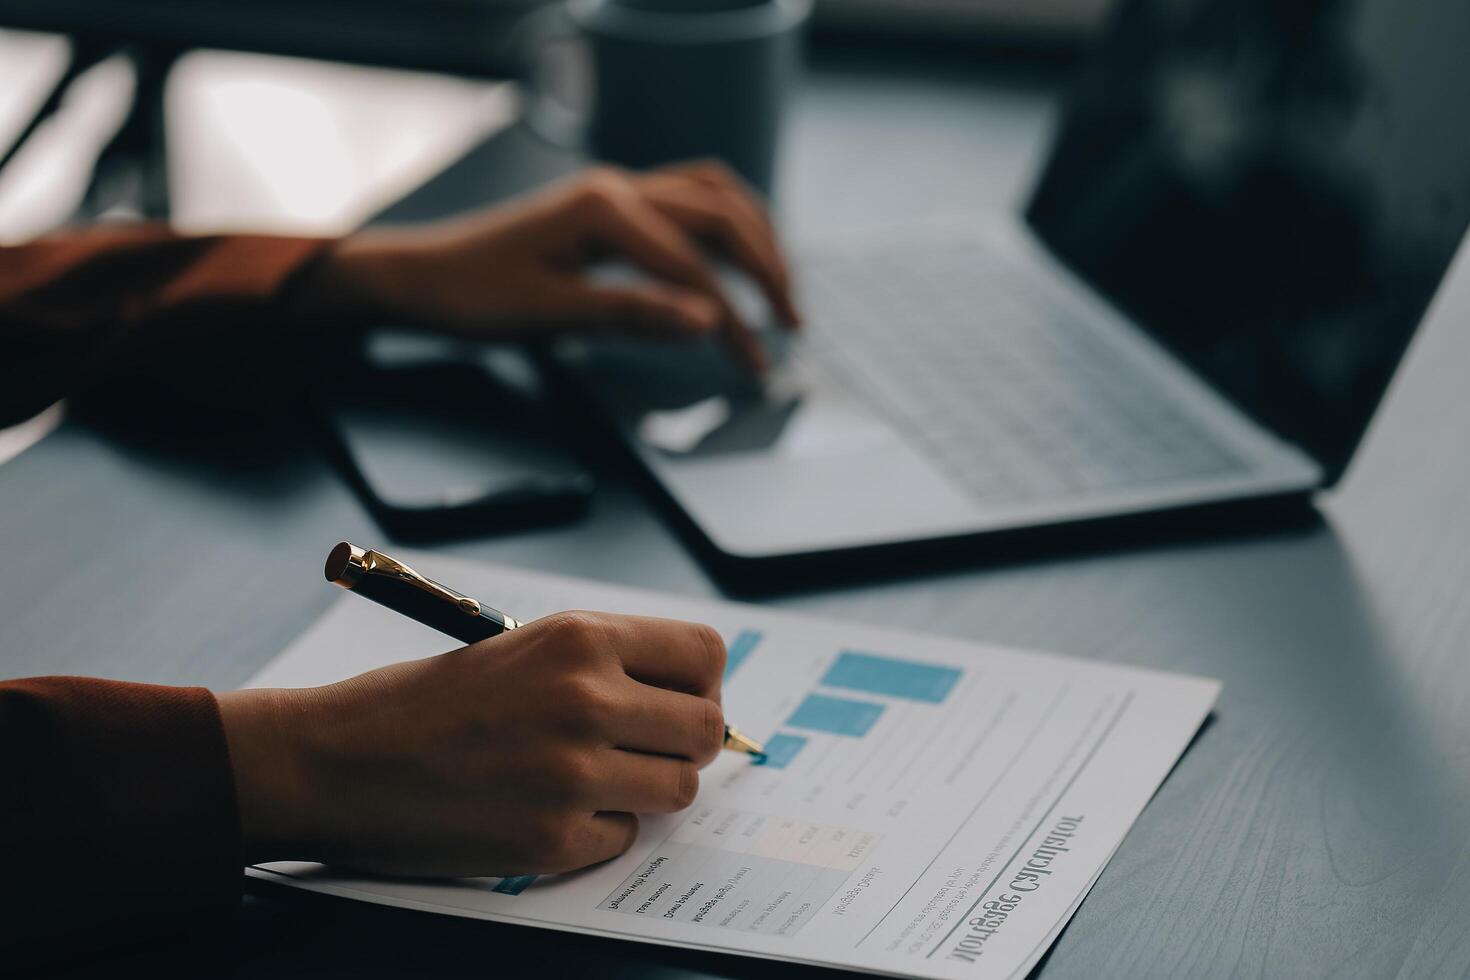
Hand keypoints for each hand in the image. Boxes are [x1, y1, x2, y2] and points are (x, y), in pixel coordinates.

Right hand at [216, 611, 726, 876]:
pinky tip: (547, 810)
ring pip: (677, 788)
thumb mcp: (523, 648)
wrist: (338, 761)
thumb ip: (606, 664)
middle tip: (642, 749)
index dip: (699, 683)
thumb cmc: (425, 701)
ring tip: (591, 778)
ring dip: (646, 789)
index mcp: (581, 639)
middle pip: (705, 729)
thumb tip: (688, 696)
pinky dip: (597, 830)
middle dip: (683, 743)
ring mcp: (572, 773)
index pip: (705, 656)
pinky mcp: (552, 838)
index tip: (676, 701)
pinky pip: (623, 837)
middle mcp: (586, 699)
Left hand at [302, 161, 801, 372]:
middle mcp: (618, 187)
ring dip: (756, 238)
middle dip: (767, 268)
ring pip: (713, 196)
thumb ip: (633, 313)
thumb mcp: (549, 314)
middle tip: (795, 325)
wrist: (423, 276)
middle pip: (721, 215)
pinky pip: (689, 200)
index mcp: (602, 209)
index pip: (692, 265)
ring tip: (781, 289)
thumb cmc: (473, 296)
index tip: (755, 364)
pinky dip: (726, 227)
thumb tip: (708, 322)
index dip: (732, 318)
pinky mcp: (613, 206)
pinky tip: (738, 261)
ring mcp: (617, 190)